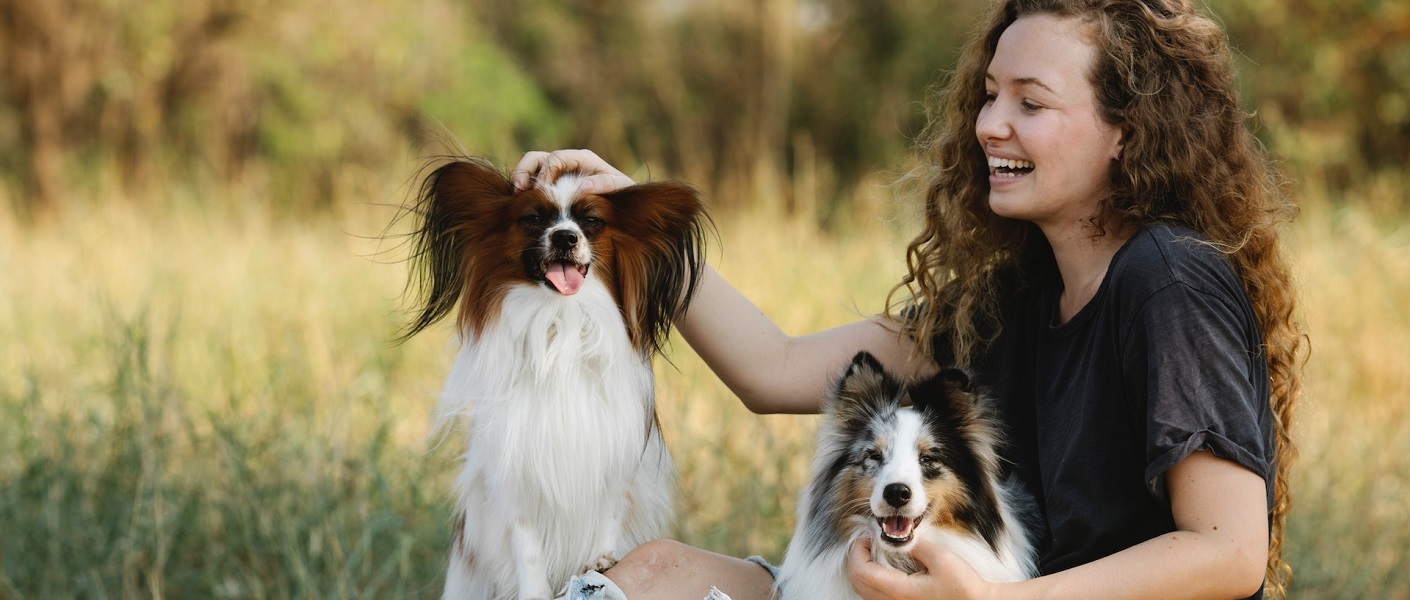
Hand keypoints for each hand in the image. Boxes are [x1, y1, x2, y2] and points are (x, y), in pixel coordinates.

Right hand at [511, 149, 635, 193]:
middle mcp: (567, 161)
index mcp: (582, 158)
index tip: (541, 190)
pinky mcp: (551, 182)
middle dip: (525, 171)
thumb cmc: (621, 192)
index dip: (546, 172)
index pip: (557, 158)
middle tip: (519, 190)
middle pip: (537, 157)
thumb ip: (604, 184)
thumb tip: (584, 186)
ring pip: (531, 167)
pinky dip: (524, 188)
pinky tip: (520, 201)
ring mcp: (557, 171)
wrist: (621, 200)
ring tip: (515, 194)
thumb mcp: (618, 187)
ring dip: (521, 178)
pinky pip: (533, 181)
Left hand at [846, 536, 994, 599]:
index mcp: (898, 591)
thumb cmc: (963, 587)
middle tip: (868, 540)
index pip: (860, 571)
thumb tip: (895, 538)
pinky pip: (874, 596)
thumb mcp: (940, 558)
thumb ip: (914, 546)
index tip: (867, 535)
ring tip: (875, 551)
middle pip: (856, 582)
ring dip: (863, 569)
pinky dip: (872, 579)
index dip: (857, 549)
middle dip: (856, 557)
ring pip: (863, 590)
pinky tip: (884, 567)